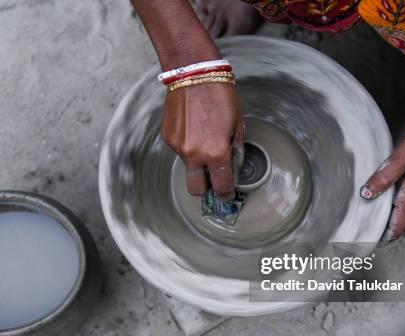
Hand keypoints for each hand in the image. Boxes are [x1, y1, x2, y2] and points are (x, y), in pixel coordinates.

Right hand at [161, 83, 243, 199]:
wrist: (193, 72)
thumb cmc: (220, 94)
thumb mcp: (237, 124)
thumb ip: (235, 150)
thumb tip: (232, 168)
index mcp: (216, 152)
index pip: (220, 187)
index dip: (226, 193)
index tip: (227, 193)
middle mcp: (194, 154)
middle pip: (196, 189)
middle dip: (205, 189)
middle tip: (213, 179)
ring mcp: (178, 147)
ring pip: (188, 166)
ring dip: (197, 161)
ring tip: (204, 137)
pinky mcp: (167, 137)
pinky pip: (179, 150)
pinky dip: (187, 145)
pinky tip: (193, 127)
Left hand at [360, 120, 404, 239]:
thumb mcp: (402, 156)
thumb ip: (384, 176)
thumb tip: (366, 193)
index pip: (397, 227)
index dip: (383, 236)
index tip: (369, 239)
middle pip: (404, 227)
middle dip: (388, 233)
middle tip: (371, 234)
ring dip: (398, 223)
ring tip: (379, 221)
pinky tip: (396, 206)